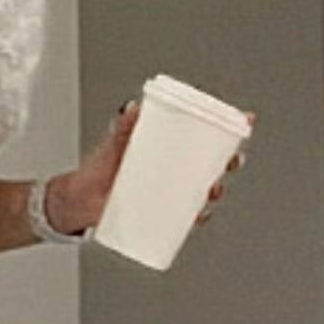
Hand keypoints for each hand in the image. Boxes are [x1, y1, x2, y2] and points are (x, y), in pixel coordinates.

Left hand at [51, 101, 254, 233]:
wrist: (78, 200)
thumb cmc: (98, 168)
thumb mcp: (112, 145)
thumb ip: (122, 127)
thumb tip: (133, 107)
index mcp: (167, 147)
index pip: (204, 135)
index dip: (228, 129)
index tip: (245, 122)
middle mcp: (172, 168)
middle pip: (212, 163)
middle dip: (228, 162)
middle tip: (230, 162)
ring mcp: (167, 190)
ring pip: (202, 189)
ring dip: (214, 190)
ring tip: (210, 190)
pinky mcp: (160, 210)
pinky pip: (186, 215)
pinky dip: (196, 216)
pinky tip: (198, 215)